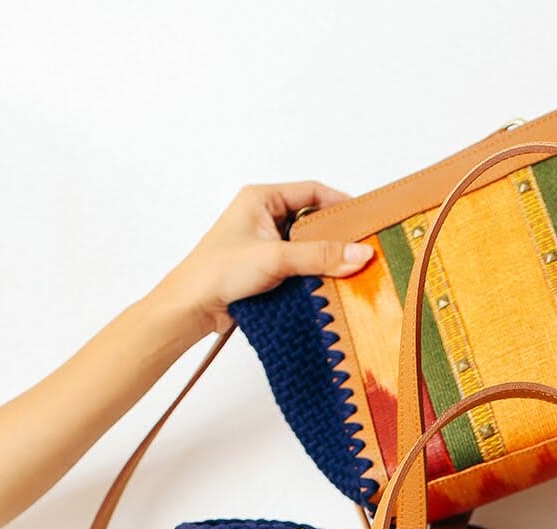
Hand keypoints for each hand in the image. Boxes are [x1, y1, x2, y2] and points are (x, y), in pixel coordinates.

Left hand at [144, 181, 373, 342]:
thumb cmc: (218, 272)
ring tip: (351, 270)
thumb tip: (361, 254)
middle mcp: (264, 217)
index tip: (365, 221)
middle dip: (336, 237)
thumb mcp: (275, 258)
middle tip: (363, 249)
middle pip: (312, 221)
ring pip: (307, 247)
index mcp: (261, 199)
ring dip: (325, 260)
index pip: (311, 192)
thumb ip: (320, 256)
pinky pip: (299, 268)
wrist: (191, 309)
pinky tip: (329, 286)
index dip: (340, 204)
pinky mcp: (267, 270)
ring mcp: (266, 245)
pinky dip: (314, 276)